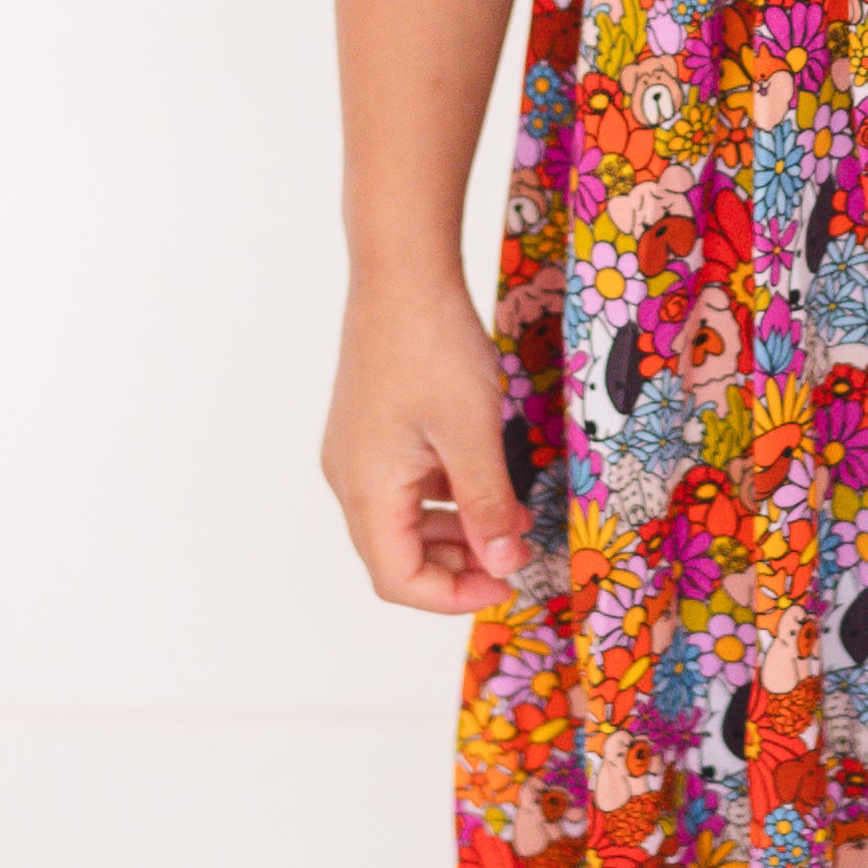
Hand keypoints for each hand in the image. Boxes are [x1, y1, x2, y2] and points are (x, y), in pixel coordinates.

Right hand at [322, 271, 524, 613]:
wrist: (402, 271)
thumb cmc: (432, 347)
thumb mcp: (474, 433)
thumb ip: (487, 506)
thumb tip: (505, 566)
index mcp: (366, 490)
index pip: (397, 579)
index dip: (453, 596)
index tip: (508, 582)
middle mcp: (351, 478)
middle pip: (397, 555)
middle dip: (459, 566)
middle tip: (516, 556)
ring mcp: (359, 452)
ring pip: (404, 520)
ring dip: (457, 531)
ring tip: (511, 520)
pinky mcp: (374, 429)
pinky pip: (407, 484)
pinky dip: (447, 495)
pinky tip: (490, 481)